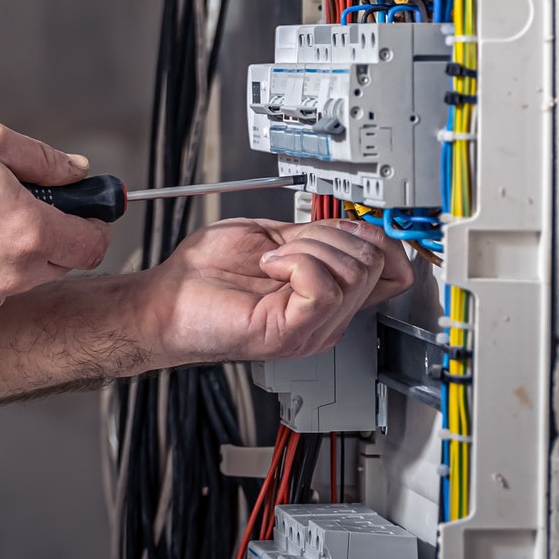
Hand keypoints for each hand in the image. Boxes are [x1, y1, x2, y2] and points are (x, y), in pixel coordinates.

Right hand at [0, 120, 113, 311]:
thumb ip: (42, 157)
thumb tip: (77, 170)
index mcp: (29, 231)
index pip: (93, 243)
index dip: (96, 221)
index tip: (84, 205)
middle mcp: (15, 273)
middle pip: (65, 261)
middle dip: (58, 232)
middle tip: (28, 199)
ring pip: (30, 274)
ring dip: (24, 248)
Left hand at [135, 217, 413, 365]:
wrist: (166, 298)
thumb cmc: (204, 274)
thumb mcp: (273, 240)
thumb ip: (315, 236)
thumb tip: (354, 226)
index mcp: (327, 293)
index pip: (392, 271)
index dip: (379, 239)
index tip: (347, 226)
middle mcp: (327, 315)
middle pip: (373, 262)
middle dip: (329, 235)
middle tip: (287, 245)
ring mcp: (312, 327)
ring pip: (353, 271)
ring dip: (308, 247)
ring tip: (272, 259)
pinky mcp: (292, 332)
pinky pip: (324, 288)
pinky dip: (296, 262)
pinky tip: (270, 266)